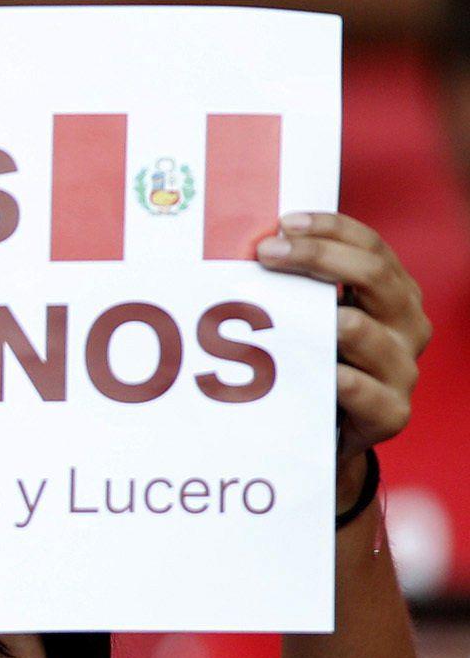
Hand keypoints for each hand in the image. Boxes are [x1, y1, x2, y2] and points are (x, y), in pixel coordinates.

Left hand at [255, 211, 429, 456]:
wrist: (328, 434)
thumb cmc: (317, 363)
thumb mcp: (317, 318)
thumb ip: (301, 285)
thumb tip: (251, 245)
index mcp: (393, 294)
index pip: (372, 246)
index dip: (330, 229)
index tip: (283, 223)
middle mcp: (407, 325)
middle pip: (373, 275)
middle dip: (316, 258)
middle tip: (265, 254)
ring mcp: (403, 369)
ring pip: (362, 329)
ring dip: (317, 318)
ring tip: (277, 314)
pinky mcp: (392, 413)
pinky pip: (365, 391)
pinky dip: (340, 379)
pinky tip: (316, 371)